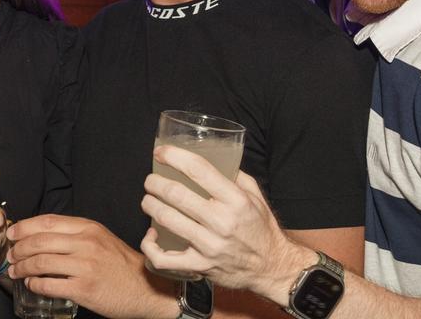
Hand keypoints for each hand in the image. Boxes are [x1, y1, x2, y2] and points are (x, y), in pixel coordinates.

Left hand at [6, 214, 177, 318]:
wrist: (148, 289)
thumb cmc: (122, 266)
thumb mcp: (102, 240)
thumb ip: (77, 235)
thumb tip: (43, 235)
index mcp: (89, 228)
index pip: (48, 221)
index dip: (25, 227)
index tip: (12, 234)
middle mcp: (87, 244)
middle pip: (40, 241)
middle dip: (18, 249)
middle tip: (10, 255)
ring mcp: (86, 267)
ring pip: (40, 262)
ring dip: (22, 267)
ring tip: (16, 271)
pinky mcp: (84, 289)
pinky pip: (49, 285)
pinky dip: (34, 284)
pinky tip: (31, 284)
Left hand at [140, 145, 310, 302]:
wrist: (272, 268)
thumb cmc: (262, 229)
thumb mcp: (256, 196)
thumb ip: (235, 176)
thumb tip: (214, 157)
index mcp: (236, 200)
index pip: (198, 170)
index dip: (174, 157)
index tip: (160, 152)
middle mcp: (222, 221)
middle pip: (177, 194)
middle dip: (155, 183)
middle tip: (150, 180)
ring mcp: (209, 246)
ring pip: (167, 220)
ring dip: (150, 206)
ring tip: (148, 200)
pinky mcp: (200, 266)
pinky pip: (164, 258)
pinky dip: (150, 246)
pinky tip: (150, 236)